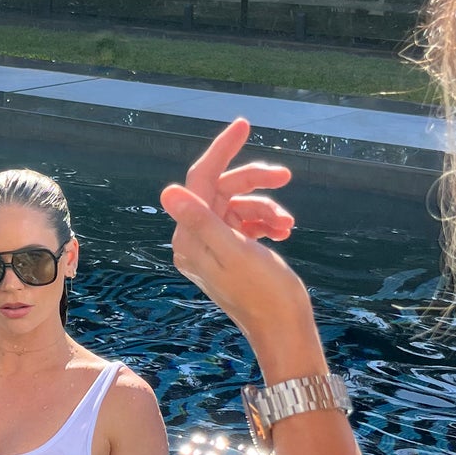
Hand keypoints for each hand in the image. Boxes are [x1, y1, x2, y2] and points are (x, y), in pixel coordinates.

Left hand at [160, 118, 318, 367]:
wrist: (285, 330)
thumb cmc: (263, 294)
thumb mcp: (233, 252)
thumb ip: (201, 221)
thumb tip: (168, 192)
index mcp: (189, 239)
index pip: (200, 180)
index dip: (222, 150)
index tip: (244, 124)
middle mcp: (197, 240)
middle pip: (223, 190)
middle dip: (254, 183)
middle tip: (285, 177)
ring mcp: (216, 247)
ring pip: (240, 206)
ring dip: (266, 208)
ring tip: (287, 225)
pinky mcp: (234, 253)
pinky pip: (248, 223)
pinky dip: (267, 222)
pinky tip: (284, 232)